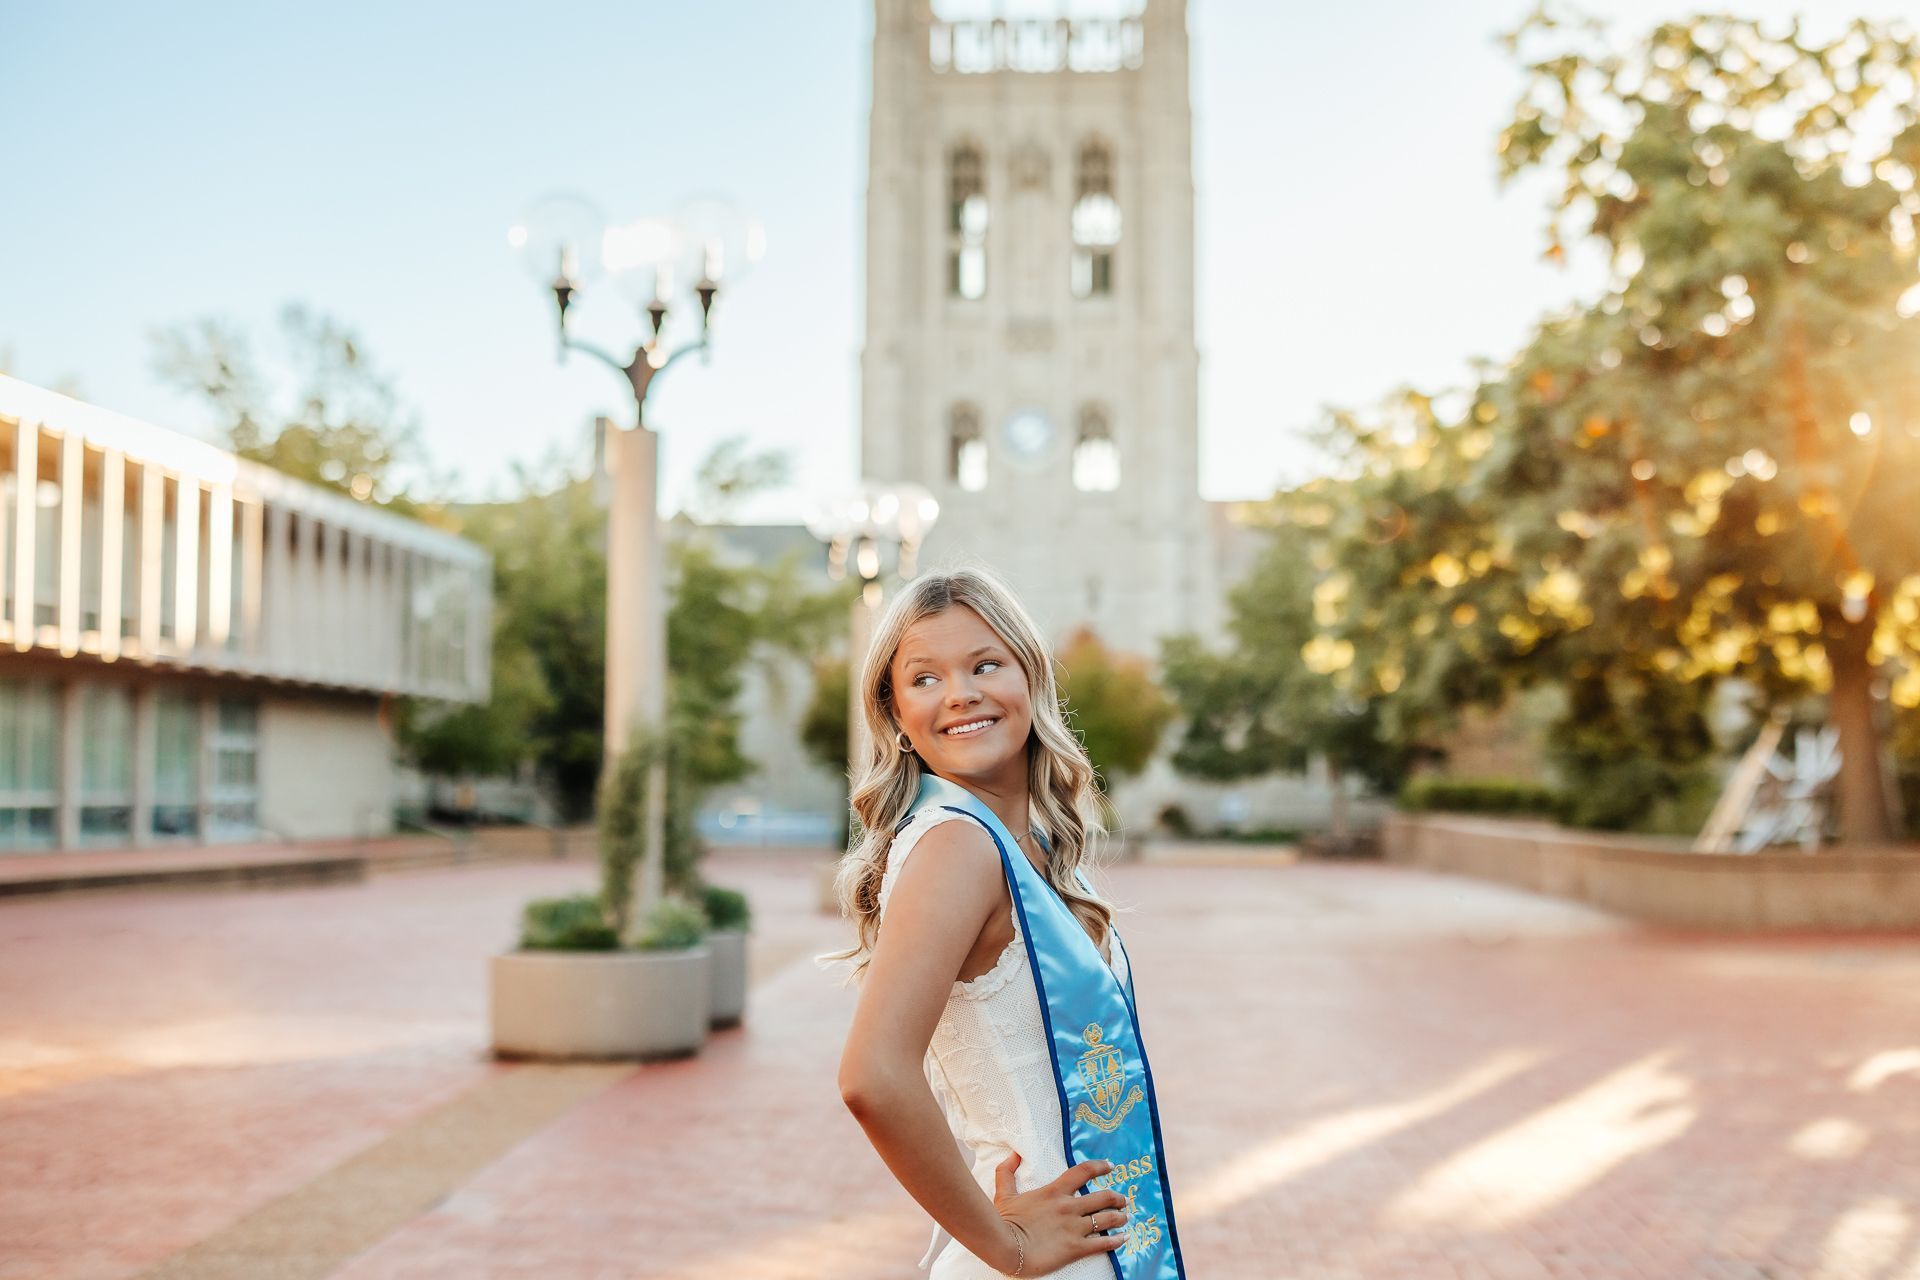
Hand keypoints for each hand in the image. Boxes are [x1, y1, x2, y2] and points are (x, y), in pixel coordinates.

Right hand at [991, 1150, 1128, 1275]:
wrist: (1006, 1248)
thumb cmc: (1005, 1221)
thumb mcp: (1004, 1193)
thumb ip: (1007, 1172)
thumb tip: (1013, 1155)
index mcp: (1055, 1191)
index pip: (1084, 1172)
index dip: (1100, 1167)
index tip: (1111, 1167)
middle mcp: (1069, 1207)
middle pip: (1103, 1196)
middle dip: (1117, 1197)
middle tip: (1123, 1199)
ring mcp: (1074, 1227)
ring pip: (1107, 1218)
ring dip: (1120, 1217)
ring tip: (1126, 1217)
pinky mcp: (1076, 1248)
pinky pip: (1103, 1243)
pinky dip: (1116, 1240)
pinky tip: (1124, 1238)